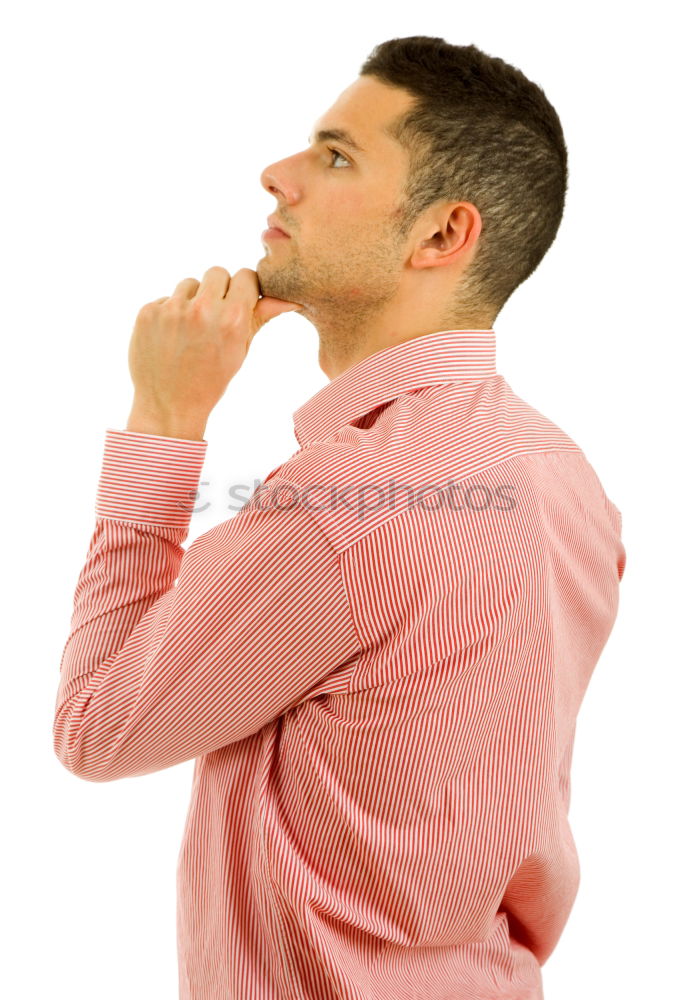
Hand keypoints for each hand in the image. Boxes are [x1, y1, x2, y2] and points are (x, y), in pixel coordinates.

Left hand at [127, 266, 300, 426]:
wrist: (169, 406)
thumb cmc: (211, 380)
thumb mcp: (241, 350)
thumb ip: (260, 317)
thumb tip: (289, 299)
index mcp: (233, 319)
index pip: (245, 276)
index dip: (243, 289)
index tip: (238, 302)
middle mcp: (203, 310)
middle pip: (217, 272)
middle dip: (218, 290)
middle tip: (213, 317)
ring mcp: (172, 309)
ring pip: (189, 284)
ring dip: (192, 300)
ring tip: (190, 331)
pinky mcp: (148, 313)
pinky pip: (165, 298)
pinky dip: (169, 313)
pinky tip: (170, 337)